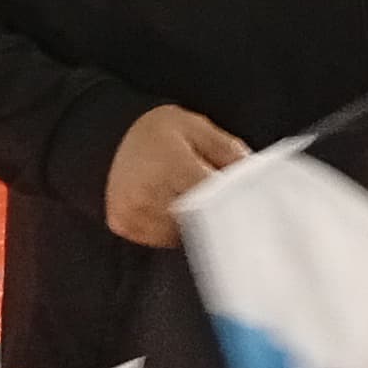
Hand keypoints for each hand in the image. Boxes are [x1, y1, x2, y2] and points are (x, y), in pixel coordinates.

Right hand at [104, 103, 249, 248]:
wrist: (115, 135)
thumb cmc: (161, 131)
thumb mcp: (200, 128)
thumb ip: (229, 152)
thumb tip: (252, 176)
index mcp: (170, 164)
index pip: (211, 198)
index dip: (231, 202)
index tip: (247, 204)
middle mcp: (147, 191)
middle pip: (197, 219)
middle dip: (213, 212)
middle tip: (220, 200)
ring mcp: (131, 211)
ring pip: (180, 234)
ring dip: (192, 223)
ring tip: (189, 196)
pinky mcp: (123, 224)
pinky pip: (161, 238)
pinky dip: (173, 228)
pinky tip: (171, 205)